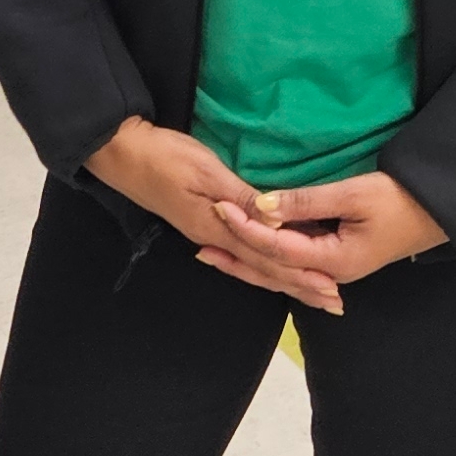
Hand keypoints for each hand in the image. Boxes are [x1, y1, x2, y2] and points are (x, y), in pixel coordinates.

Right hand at [87, 116, 341, 313]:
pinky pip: (240, 252)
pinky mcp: (201, 221)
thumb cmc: (165, 156)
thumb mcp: (206, 172)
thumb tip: (276, 221)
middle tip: (333, 304)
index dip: (301, 273)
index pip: (268, 258)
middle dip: (299, 285)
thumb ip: (240, 198)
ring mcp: (206, 232)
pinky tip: (267, 266)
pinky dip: (261, 263)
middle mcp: (215, 238)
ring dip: (283, 278)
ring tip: (310, 291)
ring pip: (252, 264)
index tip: (331, 288)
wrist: (122, 152)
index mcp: (218, 228)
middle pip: (264, 268)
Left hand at [213, 172, 446, 295]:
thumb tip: (262, 205)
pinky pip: (294, 262)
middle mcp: (330, 272)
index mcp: (333, 261)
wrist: (440, 210)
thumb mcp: (354, 195)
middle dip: (237, 256)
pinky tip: (252, 256)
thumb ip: (307, 201)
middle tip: (200, 245)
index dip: (246, 228)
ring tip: (215, 254)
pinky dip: (269, 258)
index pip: (277, 247)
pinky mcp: (338, 258)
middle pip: (273, 269)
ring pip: (281, 269)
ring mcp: (334, 268)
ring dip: (248, 261)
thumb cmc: (401, 199)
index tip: (219, 208)